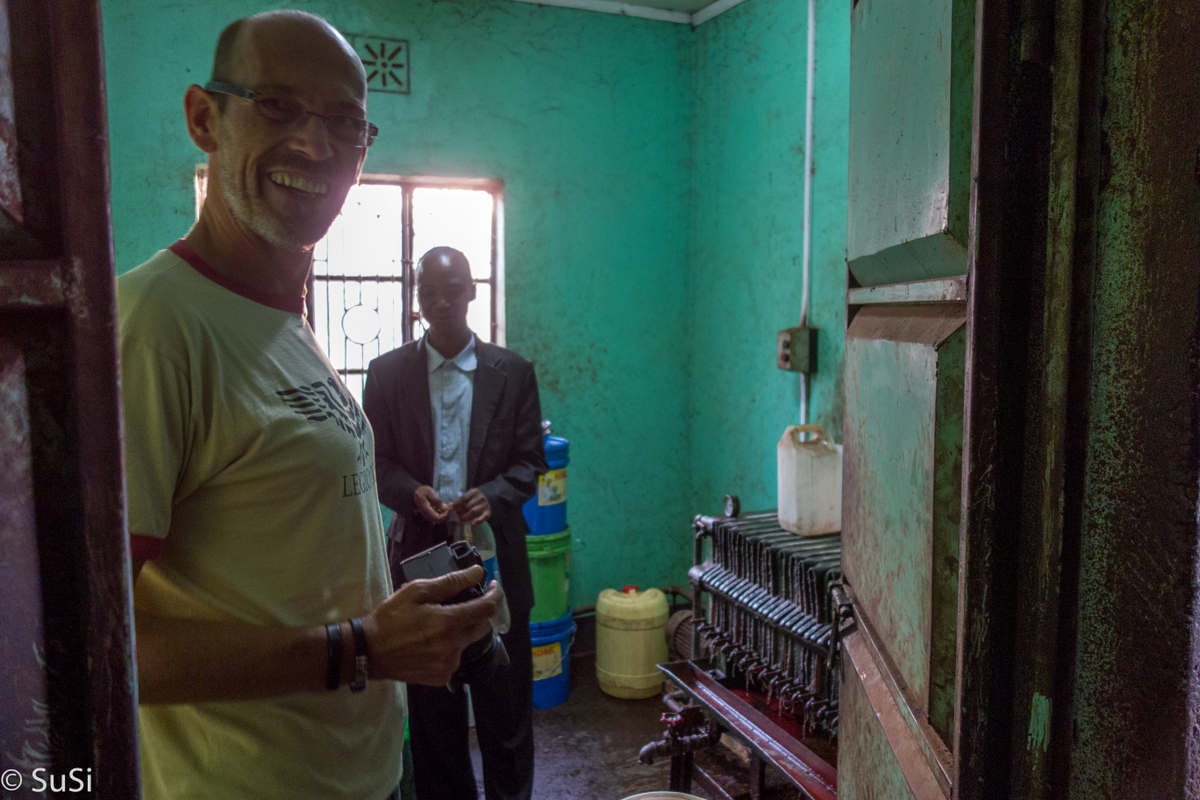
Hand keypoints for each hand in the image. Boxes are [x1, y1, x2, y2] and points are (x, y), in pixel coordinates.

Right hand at [363, 566, 503, 686]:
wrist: (369, 651)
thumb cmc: (391, 617)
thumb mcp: (417, 592)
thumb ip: (451, 582)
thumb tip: (478, 572)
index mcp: (448, 623)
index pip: (487, 608)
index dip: (496, 595)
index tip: (494, 586)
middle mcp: (453, 646)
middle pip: (482, 627)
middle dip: (477, 613)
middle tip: (459, 605)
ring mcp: (448, 665)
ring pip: (467, 643)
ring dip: (461, 631)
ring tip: (437, 626)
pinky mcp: (441, 677)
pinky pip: (455, 658)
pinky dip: (449, 648)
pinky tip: (431, 643)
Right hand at [414, 485, 448, 523]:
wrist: (417, 492)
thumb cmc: (423, 491)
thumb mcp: (430, 492)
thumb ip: (436, 500)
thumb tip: (444, 508)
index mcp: (426, 509)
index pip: (436, 518)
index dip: (444, 516)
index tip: (447, 509)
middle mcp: (426, 514)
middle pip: (437, 520)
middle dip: (445, 515)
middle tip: (448, 508)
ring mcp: (427, 514)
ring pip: (437, 519)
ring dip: (443, 515)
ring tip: (446, 507)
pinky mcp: (429, 513)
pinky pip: (436, 516)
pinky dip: (441, 513)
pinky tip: (443, 508)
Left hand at [451, 488, 490, 523]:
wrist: (485, 503)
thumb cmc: (473, 501)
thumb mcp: (466, 499)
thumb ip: (458, 502)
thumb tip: (449, 506)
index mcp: (474, 492)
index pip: (463, 498)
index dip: (456, 504)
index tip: (451, 509)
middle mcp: (480, 497)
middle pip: (467, 506)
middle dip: (460, 512)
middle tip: (457, 515)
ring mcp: (485, 505)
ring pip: (473, 512)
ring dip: (465, 517)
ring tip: (460, 520)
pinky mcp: (488, 512)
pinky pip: (483, 517)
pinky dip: (478, 520)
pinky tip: (473, 523)